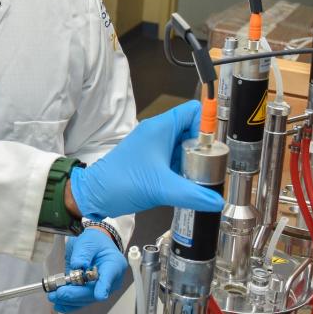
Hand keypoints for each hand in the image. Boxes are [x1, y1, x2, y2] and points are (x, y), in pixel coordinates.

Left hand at [48, 228, 126, 312]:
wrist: (95, 245)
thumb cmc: (95, 242)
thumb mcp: (88, 241)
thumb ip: (83, 253)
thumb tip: (77, 265)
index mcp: (113, 265)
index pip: (109, 277)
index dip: (103, 287)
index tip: (99, 295)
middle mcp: (110, 281)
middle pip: (94, 292)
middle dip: (75, 295)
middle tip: (59, 293)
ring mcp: (100, 288)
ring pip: (85, 299)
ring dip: (69, 300)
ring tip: (53, 296)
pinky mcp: (91, 292)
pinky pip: (81, 301)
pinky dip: (70, 304)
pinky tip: (59, 304)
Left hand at [69, 100, 224, 218]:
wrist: (95, 194)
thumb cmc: (121, 183)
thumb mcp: (162, 189)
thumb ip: (193, 194)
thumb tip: (217, 201)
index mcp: (160, 128)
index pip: (194, 111)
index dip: (207, 126)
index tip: (212, 148)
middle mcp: (157, 132)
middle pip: (192, 130)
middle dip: (203, 148)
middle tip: (207, 168)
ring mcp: (153, 145)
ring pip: (184, 145)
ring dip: (193, 160)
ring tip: (197, 178)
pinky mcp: (150, 158)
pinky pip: (174, 156)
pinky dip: (182, 167)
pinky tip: (184, 183)